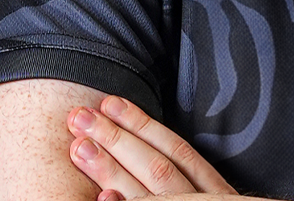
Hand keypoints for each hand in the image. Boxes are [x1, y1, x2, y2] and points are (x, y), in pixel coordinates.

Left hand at [67, 95, 236, 199]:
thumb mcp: (214, 199)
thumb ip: (189, 185)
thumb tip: (140, 170)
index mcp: (213, 192)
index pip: (176, 150)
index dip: (143, 125)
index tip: (112, 103)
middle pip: (158, 167)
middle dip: (118, 140)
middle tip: (80, 118)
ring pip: (152, 191)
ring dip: (112, 170)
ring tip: (79, 149)